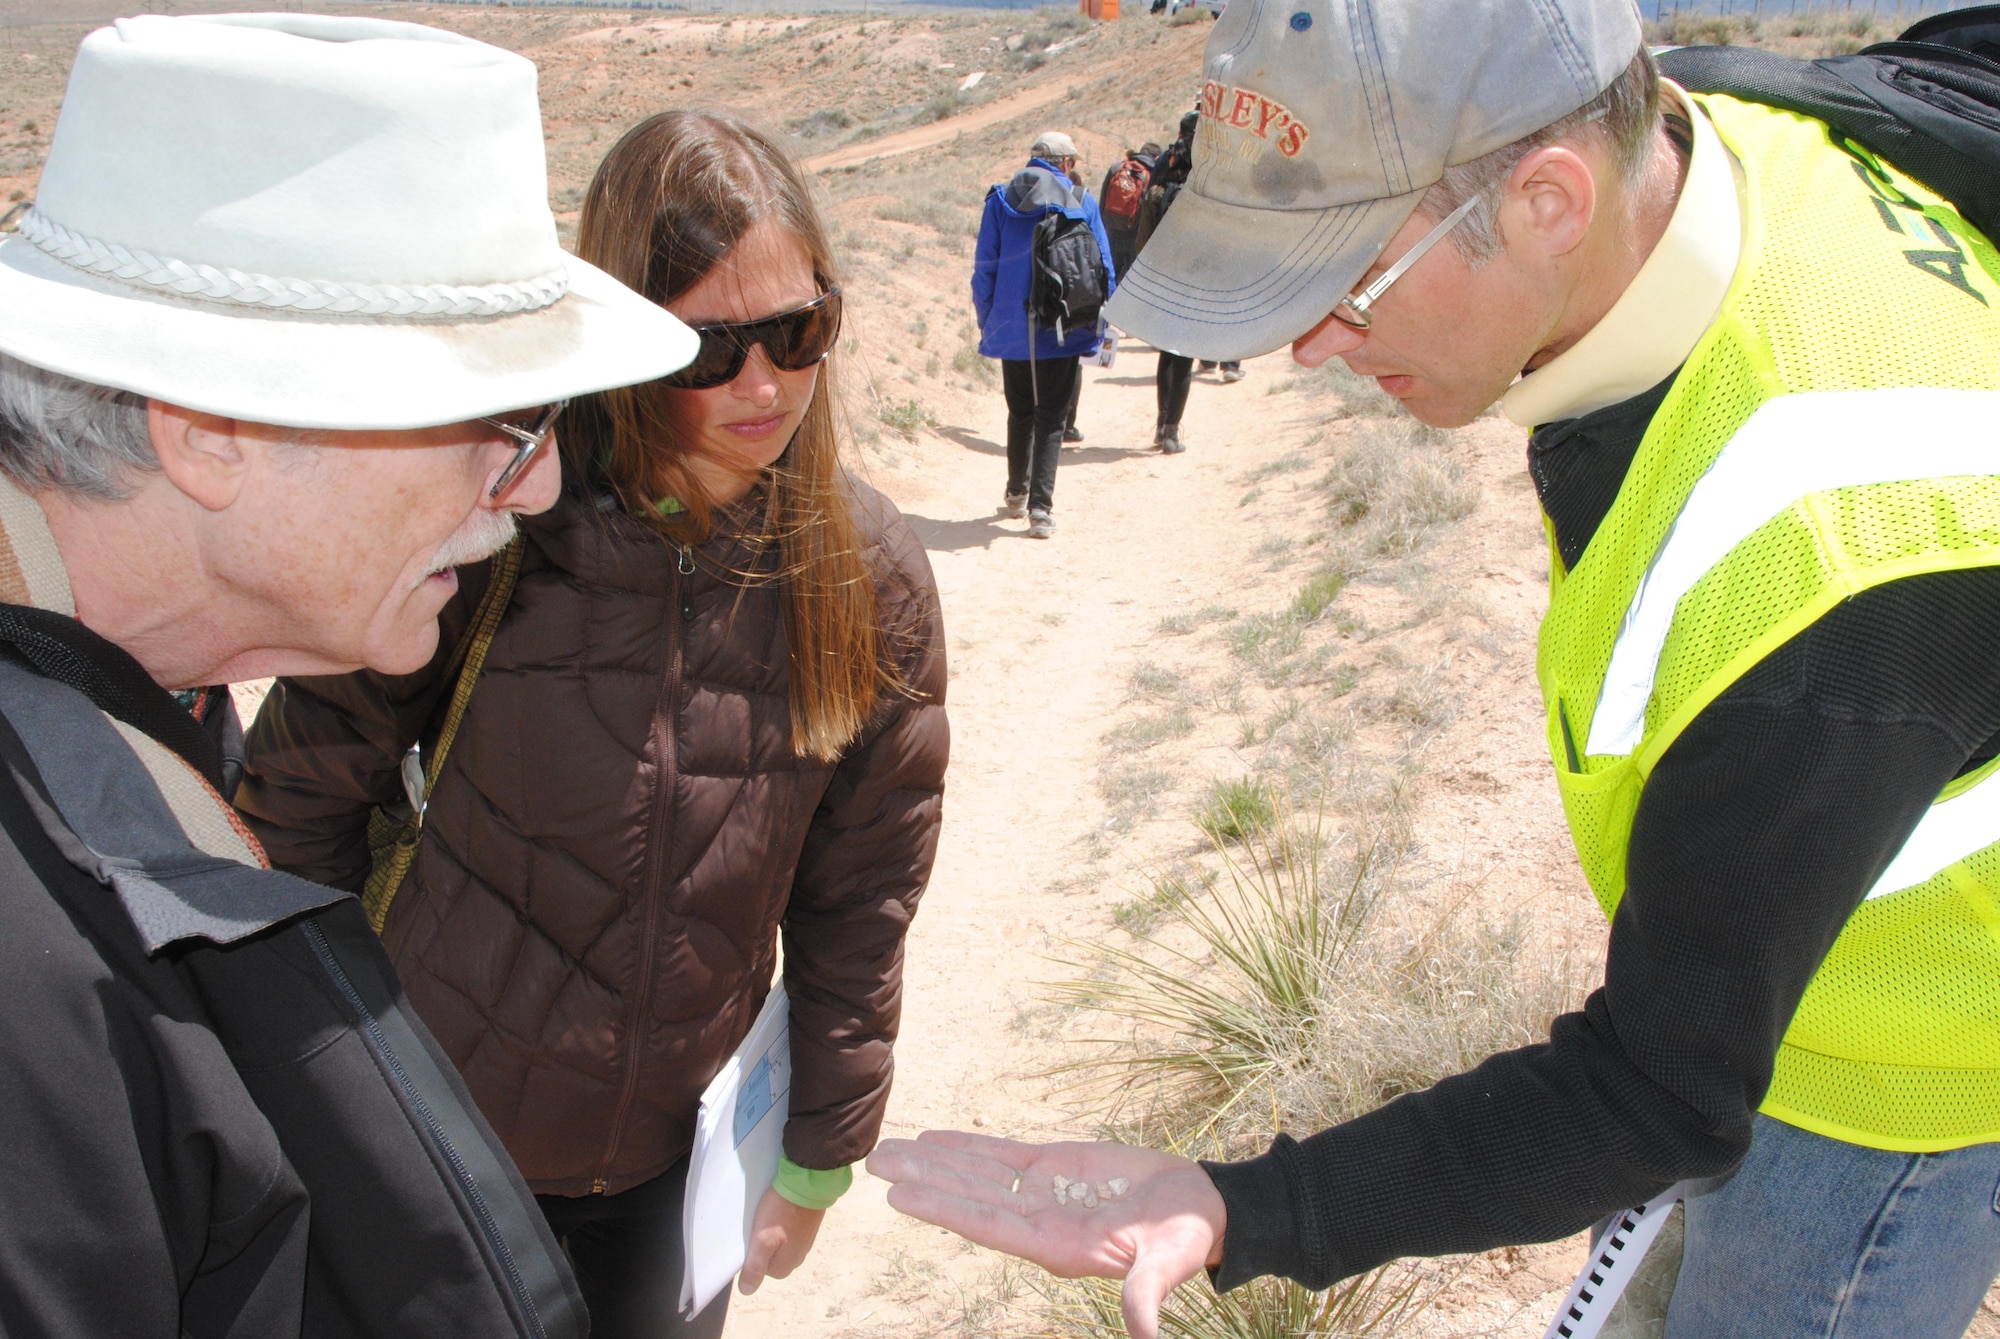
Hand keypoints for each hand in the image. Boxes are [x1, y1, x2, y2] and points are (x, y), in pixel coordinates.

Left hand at [737, 1187, 824, 1294]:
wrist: (809, 1185)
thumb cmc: (782, 1212)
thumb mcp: (762, 1240)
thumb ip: (754, 1266)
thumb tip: (746, 1291)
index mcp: (784, 1267)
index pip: (758, 1267)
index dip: (751, 1250)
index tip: (752, 1234)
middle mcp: (796, 1259)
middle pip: (768, 1255)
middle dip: (762, 1241)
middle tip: (759, 1223)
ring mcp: (803, 1244)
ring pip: (778, 1243)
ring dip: (772, 1231)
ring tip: (770, 1215)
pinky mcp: (807, 1229)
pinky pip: (788, 1231)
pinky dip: (782, 1222)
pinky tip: (780, 1211)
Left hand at [867, 1131, 1225, 1338]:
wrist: (1202, 1210)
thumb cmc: (1186, 1239)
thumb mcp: (1168, 1264)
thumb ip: (1148, 1294)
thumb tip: (1146, 1338)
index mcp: (1057, 1247)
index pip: (990, 1225)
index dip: (946, 1208)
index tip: (901, 1196)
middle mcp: (1038, 1223)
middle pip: (970, 1197)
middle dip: (923, 1179)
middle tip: (873, 1163)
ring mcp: (1042, 1194)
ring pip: (977, 1174)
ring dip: (933, 1161)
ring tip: (889, 1148)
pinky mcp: (1054, 1167)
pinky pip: (1001, 1156)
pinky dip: (967, 1146)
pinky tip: (934, 1139)